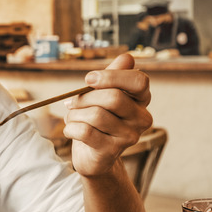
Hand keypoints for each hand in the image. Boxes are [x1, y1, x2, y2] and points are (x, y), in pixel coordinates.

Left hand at [63, 54, 151, 177]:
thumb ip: (113, 75)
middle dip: (85, 97)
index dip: (112, 76)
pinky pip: (85, 132)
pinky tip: (70, 129)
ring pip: (96, 115)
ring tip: (71, 117)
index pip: (139, 81)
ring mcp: (129, 137)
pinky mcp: (112, 151)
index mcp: (141, 100)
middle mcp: (142, 119)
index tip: (89, 79)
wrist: (92, 154)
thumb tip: (127, 57)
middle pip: (114, 97)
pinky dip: (71, 128)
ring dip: (74, 114)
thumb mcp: (102, 93)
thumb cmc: (97, 118)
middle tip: (71, 102)